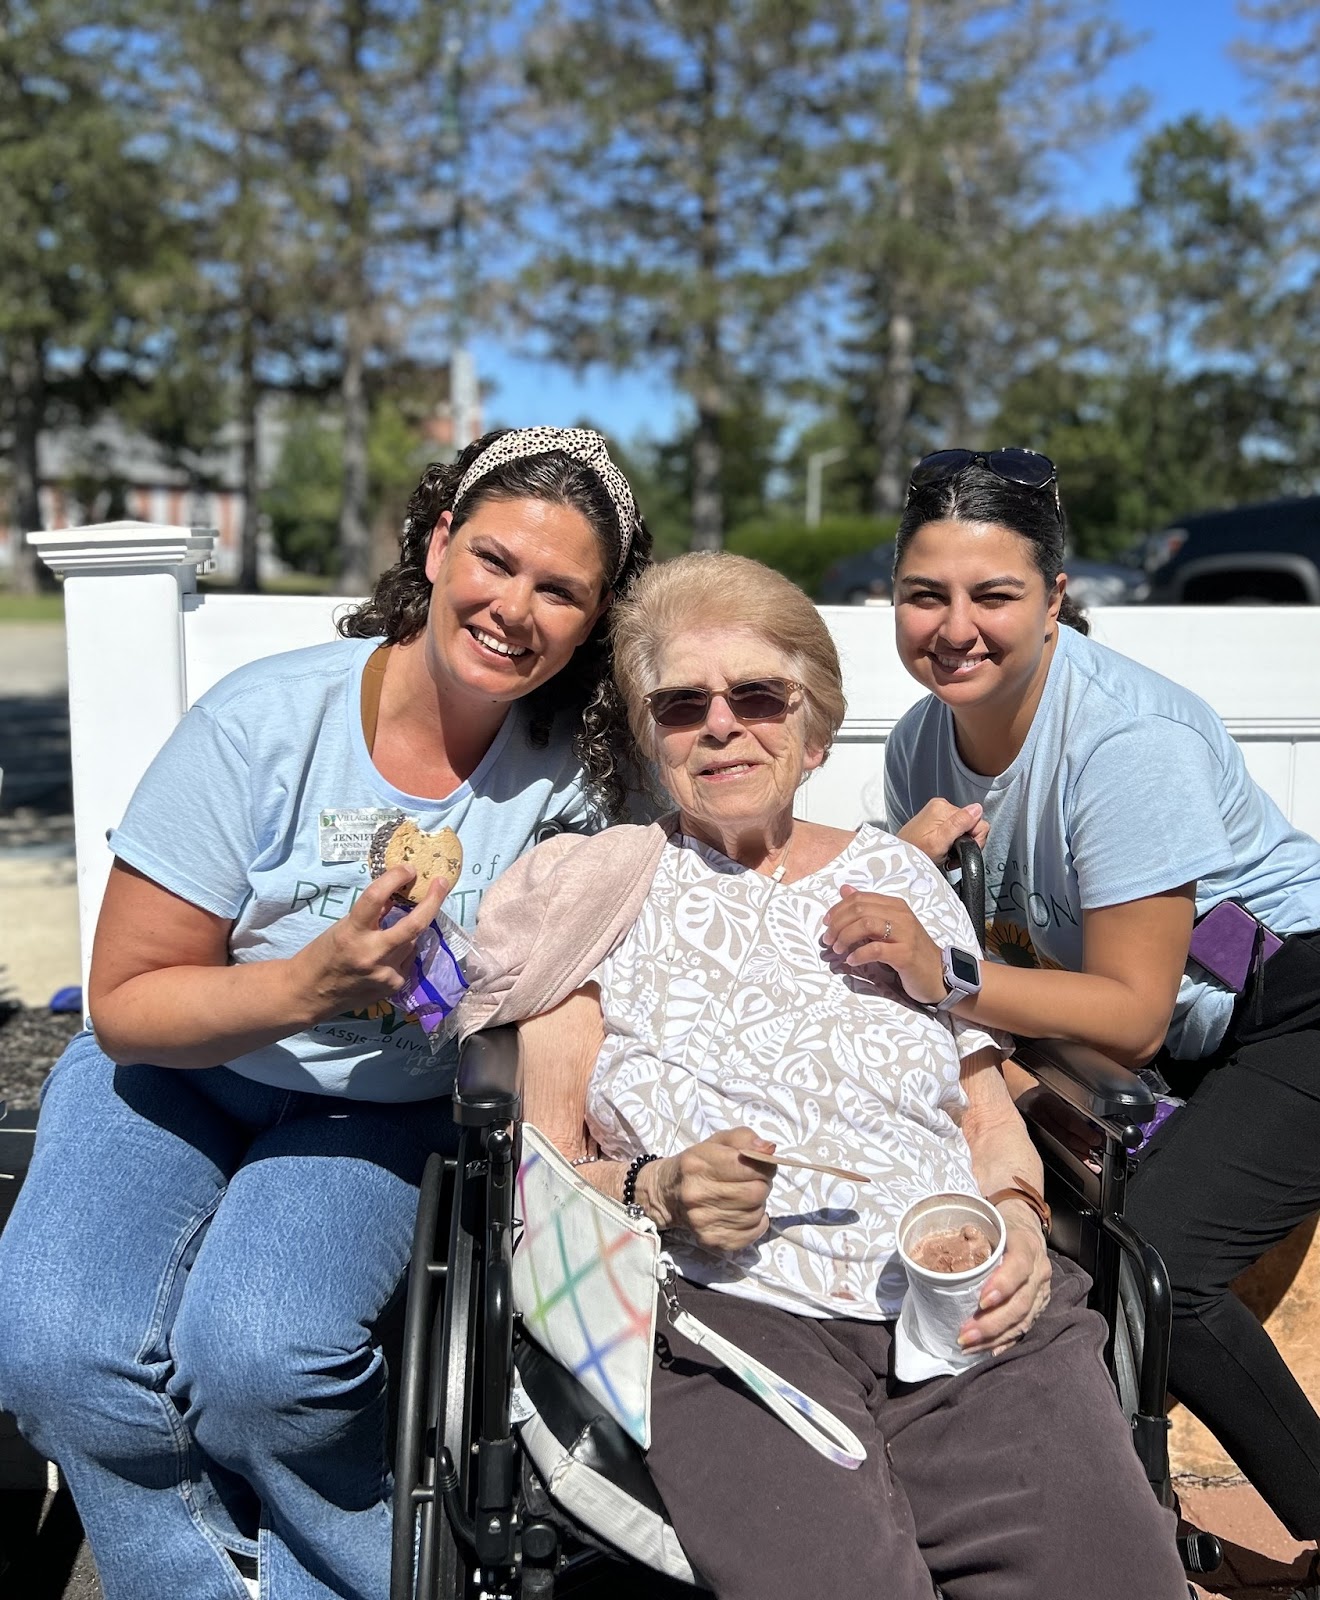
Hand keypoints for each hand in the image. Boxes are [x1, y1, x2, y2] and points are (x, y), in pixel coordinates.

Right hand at [288, 867, 445, 1021]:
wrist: (310, 994)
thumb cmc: (323, 954)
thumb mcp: (342, 927)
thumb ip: (372, 914)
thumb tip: (398, 894)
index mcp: (352, 933)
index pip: (375, 898)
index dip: (395, 878)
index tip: (408, 868)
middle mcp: (372, 954)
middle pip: (414, 925)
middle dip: (433, 901)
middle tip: (442, 884)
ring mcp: (386, 973)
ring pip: (413, 942)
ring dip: (409, 931)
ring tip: (392, 931)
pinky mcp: (394, 986)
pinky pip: (408, 960)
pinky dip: (404, 951)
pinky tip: (388, 954)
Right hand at [637, 1127, 776, 1252]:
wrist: (668, 1194)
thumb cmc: (697, 1163)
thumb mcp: (717, 1142)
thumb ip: (745, 1138)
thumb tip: (770, 1150)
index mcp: (698, 1164)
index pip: (749, 1167)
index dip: (764, 1165)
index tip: (760, 1165)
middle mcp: (697, 1195)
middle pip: (756, 1192)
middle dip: (763, 1184)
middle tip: (754, 1181)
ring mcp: (703, 1221)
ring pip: (756, 1214)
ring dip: (758, 1204)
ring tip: (745, 1196)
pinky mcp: (710, 1241)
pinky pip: (752, 1234)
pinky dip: (756, 1223)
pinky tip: (744, 1213)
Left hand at [821, 886, 946, 1005]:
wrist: (937, 974)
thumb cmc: (909, 950)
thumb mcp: (888, 926)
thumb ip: (867, 909)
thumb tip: (845, 889)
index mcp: (895, 905)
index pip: (859, 898)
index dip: (837, 909)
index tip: (826, 924)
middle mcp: (901, 915)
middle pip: (859, 909)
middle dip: (837, 924)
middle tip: (828, 940)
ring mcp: (905, 934)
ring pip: (866, 925)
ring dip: (845, 937)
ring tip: (838, 949)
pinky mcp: (905, 954)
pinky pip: (876, 949)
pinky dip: (859, 955)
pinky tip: (852, 961)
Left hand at [897, 799, 987, 863]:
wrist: (900, 860)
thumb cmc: (915, 853)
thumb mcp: (939, 842)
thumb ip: (958, 824)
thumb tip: (976, 809)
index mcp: (943, 807)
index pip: (977, 819)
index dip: (974, 839)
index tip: (962, 850)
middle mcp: (941, 806)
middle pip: (971, 824)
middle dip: (966, 843)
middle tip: (952, 855)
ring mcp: (938, 813)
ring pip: (965, 829)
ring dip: (959, 845)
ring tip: (946, 854)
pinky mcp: (936, 822)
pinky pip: (955, 831)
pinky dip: (952, 843)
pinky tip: (944, 851)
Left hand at [958, 1203, 1050, 1354]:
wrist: (1025, 1224)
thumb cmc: (1000, 1223)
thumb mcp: (989, 1219)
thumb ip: (970, 1230)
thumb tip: (931, 1239)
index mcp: (1026, 1245)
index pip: (1019, 1267)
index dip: (1003, 1285)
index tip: (981, 1301)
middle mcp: (1039, 1270)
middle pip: (1021, 1303)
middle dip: (992, 1323)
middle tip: (964, 1334)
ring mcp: (1042, 1291)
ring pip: (1023, 1320)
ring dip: (995, 1337)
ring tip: (968, 1346)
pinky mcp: (1039, 1306)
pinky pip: (1025, 1328)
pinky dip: (1006, 1342)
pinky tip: (989, 1350)